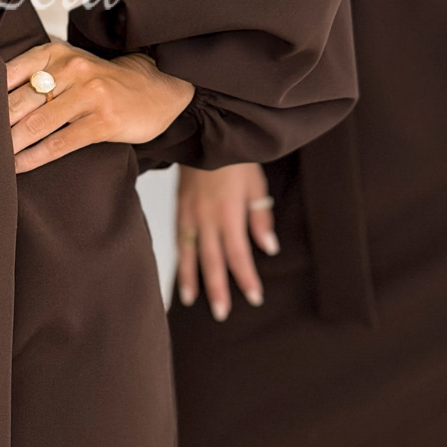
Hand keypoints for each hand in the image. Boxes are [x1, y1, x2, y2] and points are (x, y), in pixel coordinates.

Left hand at [5, 42, 193, 175]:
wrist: (155, 88)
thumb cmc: (102, 81)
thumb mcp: (70, 65)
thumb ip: (36, 76)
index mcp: (56, 53)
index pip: (10, 73)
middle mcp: (72, 69)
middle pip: (20, 101)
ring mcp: (89, 95)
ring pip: (37, 124)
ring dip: (9, 144)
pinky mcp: (103, 122)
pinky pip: (60, 143)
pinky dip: (34, 157)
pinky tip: (17, 165)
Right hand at [175, 162, 277, 319]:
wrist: (204, 132)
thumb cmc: (235, 157)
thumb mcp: (256, 183)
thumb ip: (260, 216)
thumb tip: (268, 246)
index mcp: (229, 212)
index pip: (238, 254)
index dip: (246, 278)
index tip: (254, 297)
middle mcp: (207, 217)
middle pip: (212, 261)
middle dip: (218, 289)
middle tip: (222, 313)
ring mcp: (189, 213)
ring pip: (189, 253)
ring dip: (191, 279)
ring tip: (191, 301)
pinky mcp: (179, 207)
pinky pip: (178, 238)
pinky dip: (179, 258)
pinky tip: (181, 271)